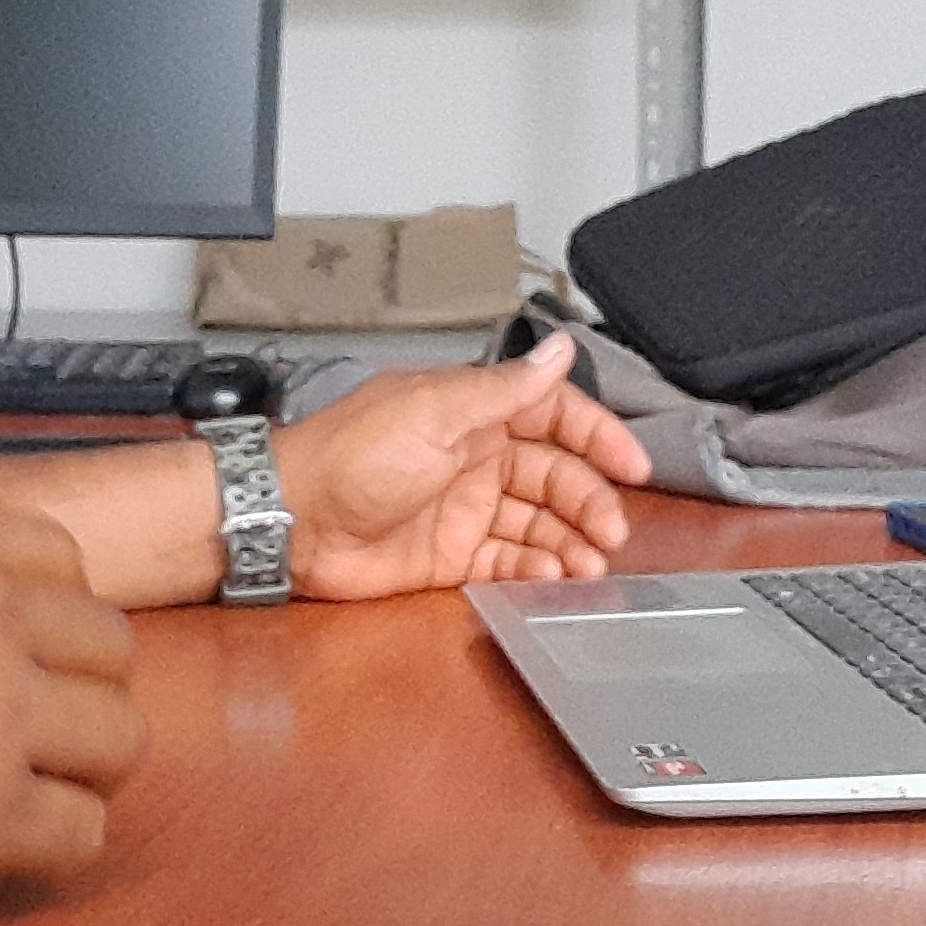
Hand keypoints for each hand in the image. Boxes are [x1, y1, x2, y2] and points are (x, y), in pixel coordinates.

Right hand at [0, 488, 144, 925]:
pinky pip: (83, 831)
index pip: (61, 559)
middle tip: (35, 718)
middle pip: (106, 644)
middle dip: (78, 683)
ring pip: (120, 735)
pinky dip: (56, 841)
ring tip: (39, 779)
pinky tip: (11, 839)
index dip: (48, 611)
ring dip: (86, 761)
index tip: (26, 644)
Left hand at [273, 334, 652, 600]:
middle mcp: (476, 456)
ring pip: (539, 522)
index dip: (598, 437)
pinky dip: (536, 569)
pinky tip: (552, 578)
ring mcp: (465, 506)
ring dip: (570, 541)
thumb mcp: (433, 412)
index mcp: (474, 411)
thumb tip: (560, 348)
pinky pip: (509, 560)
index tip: (634, 466)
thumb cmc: (350, 456)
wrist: (291, 520)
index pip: (555, 415)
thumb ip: (504, 388)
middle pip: (556, 475)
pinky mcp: (451, 554)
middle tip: (611, 532)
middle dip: (590, 501)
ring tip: (589, 565)